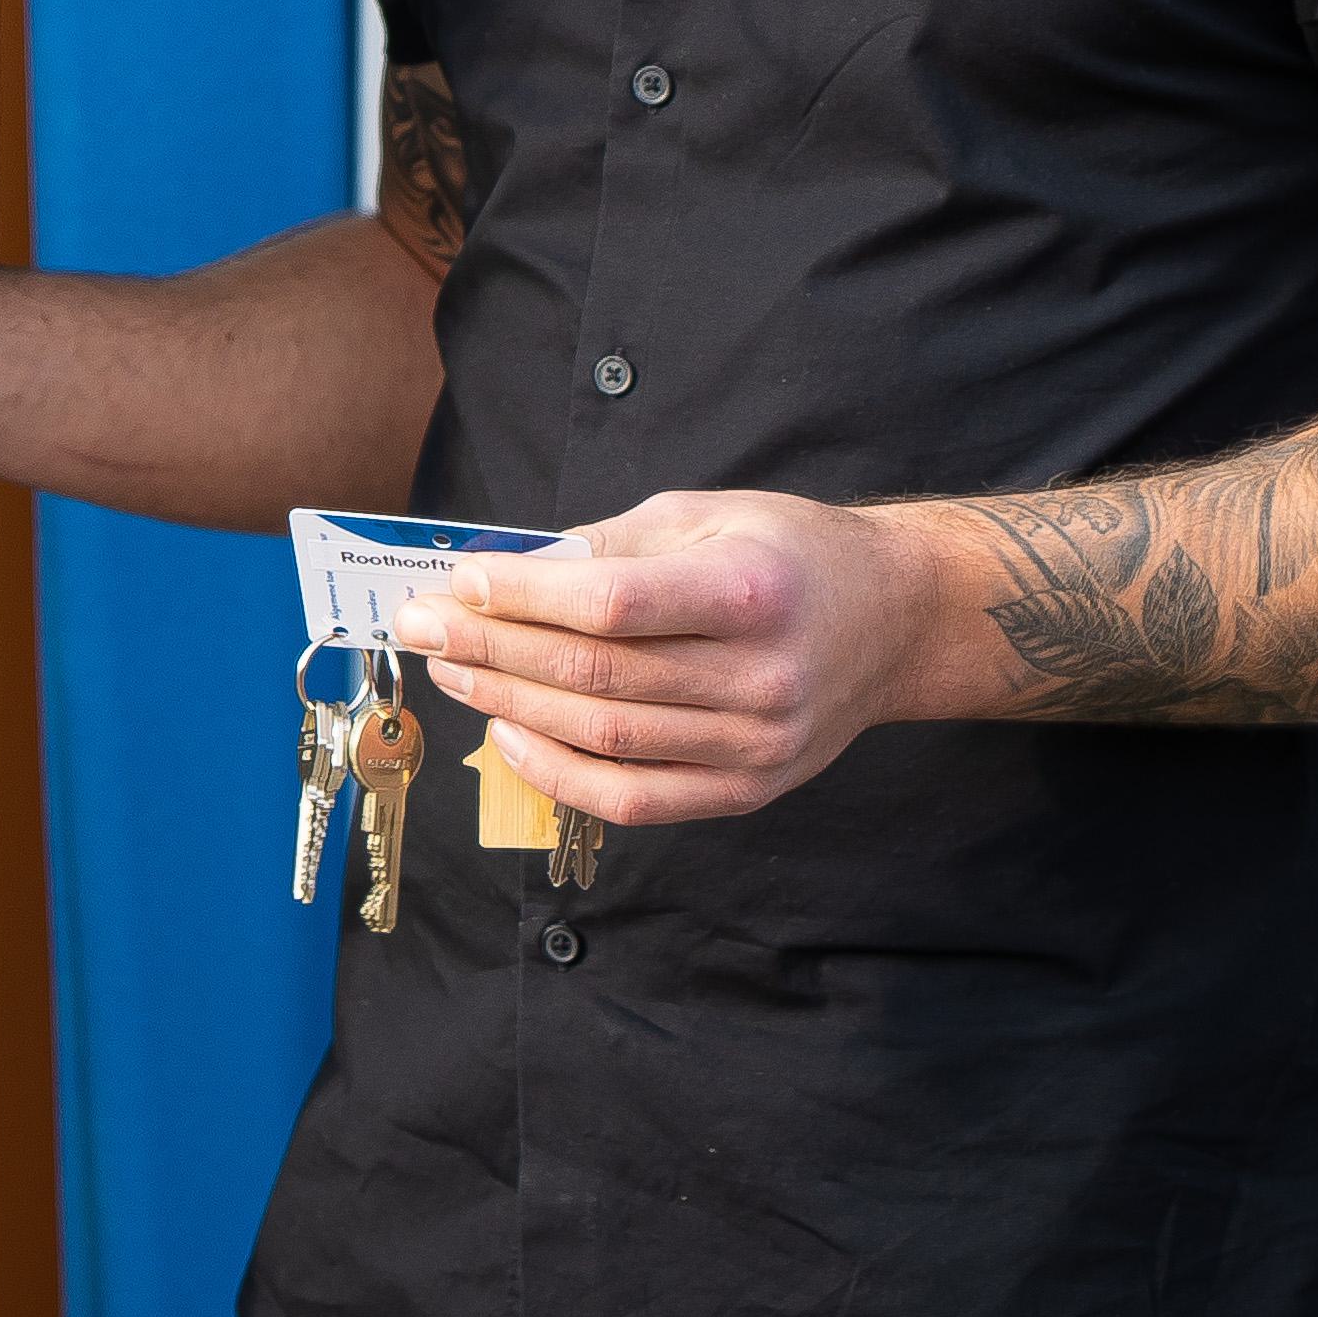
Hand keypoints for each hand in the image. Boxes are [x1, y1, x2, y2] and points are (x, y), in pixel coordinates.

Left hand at [387, 486, 968, 828]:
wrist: (896, 620)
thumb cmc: (792, 554)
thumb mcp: (705, 515)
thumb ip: (607, 546)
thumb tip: (503, 571)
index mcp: (752, 593)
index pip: (613, 606)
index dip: (522, 598)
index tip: (457, 581)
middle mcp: (760, 678)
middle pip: (596, 677)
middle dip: (490, 648)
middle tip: (421, 626)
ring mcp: (757, 746)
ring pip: (604, 740)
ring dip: (508, 704)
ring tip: (452, 669)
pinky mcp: (748, 790)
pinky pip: (633, 800)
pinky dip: (557, 773)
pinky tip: (508, 732)